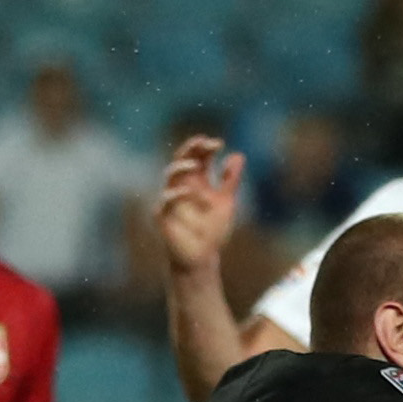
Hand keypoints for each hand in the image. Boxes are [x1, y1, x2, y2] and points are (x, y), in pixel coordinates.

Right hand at [155, 136, 244, 279]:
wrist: (202, 259)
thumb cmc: (211, 231)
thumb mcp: (225, 203)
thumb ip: (230, 181)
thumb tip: (238, 155)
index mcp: (197, 182)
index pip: (197, 157)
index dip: (205, 147)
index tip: (219, 144)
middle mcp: (182, 187)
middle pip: (182, 159)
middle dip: (191, 149)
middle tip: (204, 142)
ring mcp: (172, 200)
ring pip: (170, 175)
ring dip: (182, 166)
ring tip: (196, 164)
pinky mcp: (164, 216)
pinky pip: (164, 201)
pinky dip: (174, 194)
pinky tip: (188, 192)